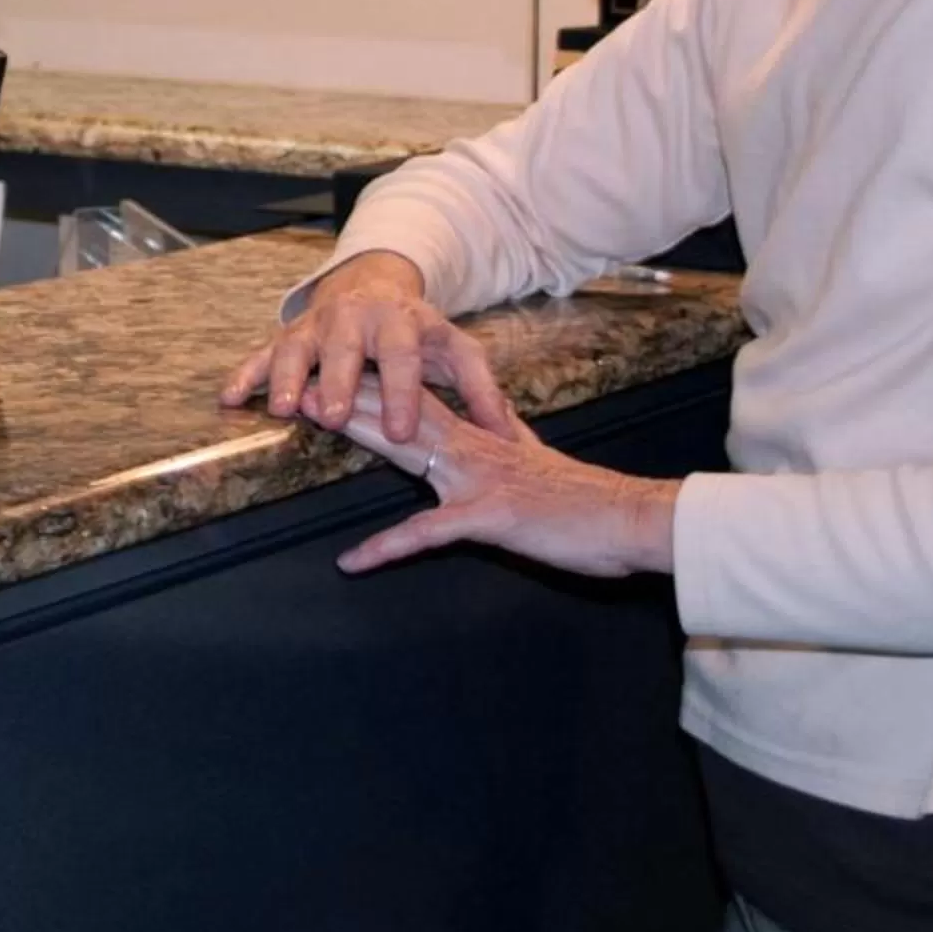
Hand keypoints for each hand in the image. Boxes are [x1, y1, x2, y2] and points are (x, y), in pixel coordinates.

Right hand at [218, 249, 515, 442]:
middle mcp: (356, 318)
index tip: (400, 430)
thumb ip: (482, 390)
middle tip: (330, 417)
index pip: (403, 358)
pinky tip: (228, 396)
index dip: (401, 393)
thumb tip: (510, 435)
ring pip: (297, 346)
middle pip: (345, 348)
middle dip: (336, 382)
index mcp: (401, 322)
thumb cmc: (419, 330)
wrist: (374, 283)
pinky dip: (245, 373)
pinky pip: (262, 351)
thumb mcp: (455, 350)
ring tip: (280, 408)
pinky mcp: (290, 334)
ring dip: (285, 376)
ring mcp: (318, 324)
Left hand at [323, 388, 680, 578]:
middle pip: (401, 414)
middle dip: (350, 396)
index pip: (418, 404)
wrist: (630, 519)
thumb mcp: (534, 464)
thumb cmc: (584, 503)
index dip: (373, 387)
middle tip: (303, 378)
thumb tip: (493, 422)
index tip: (334, 370)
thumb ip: (507, 443)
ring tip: (314, 421)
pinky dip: (388, 547)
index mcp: (481, 439)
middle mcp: (474, 449)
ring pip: (408, 449)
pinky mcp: (490, 517)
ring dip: (360, 434)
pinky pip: (429, 533)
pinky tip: (352, 561)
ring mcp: (479, 480)